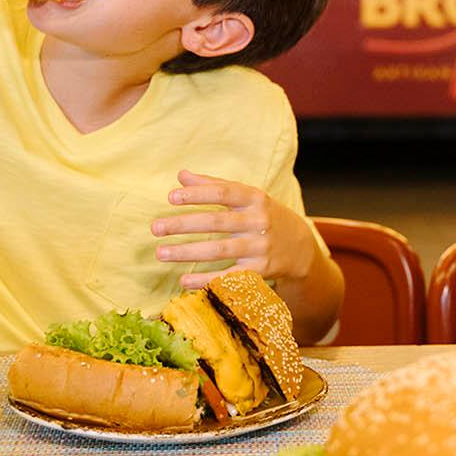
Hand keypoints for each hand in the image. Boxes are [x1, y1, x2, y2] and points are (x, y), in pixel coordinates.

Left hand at [152, 171, 318, 286]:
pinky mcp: (260, 271)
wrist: (299, 246)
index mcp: (254, 198)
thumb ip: (213, 186)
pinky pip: (229, 277)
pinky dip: (205, 280)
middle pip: (216, 222)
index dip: (197, 194)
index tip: (171, 198)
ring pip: (219, 250)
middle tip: (155, 228)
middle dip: (183, 225)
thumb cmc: (263, 216)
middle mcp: (258, 222)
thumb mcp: (246, 197)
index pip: (223, 193)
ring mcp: (259, 248)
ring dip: (187, 252)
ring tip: (161, 253)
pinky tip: (183, 280)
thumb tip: (181, 176)